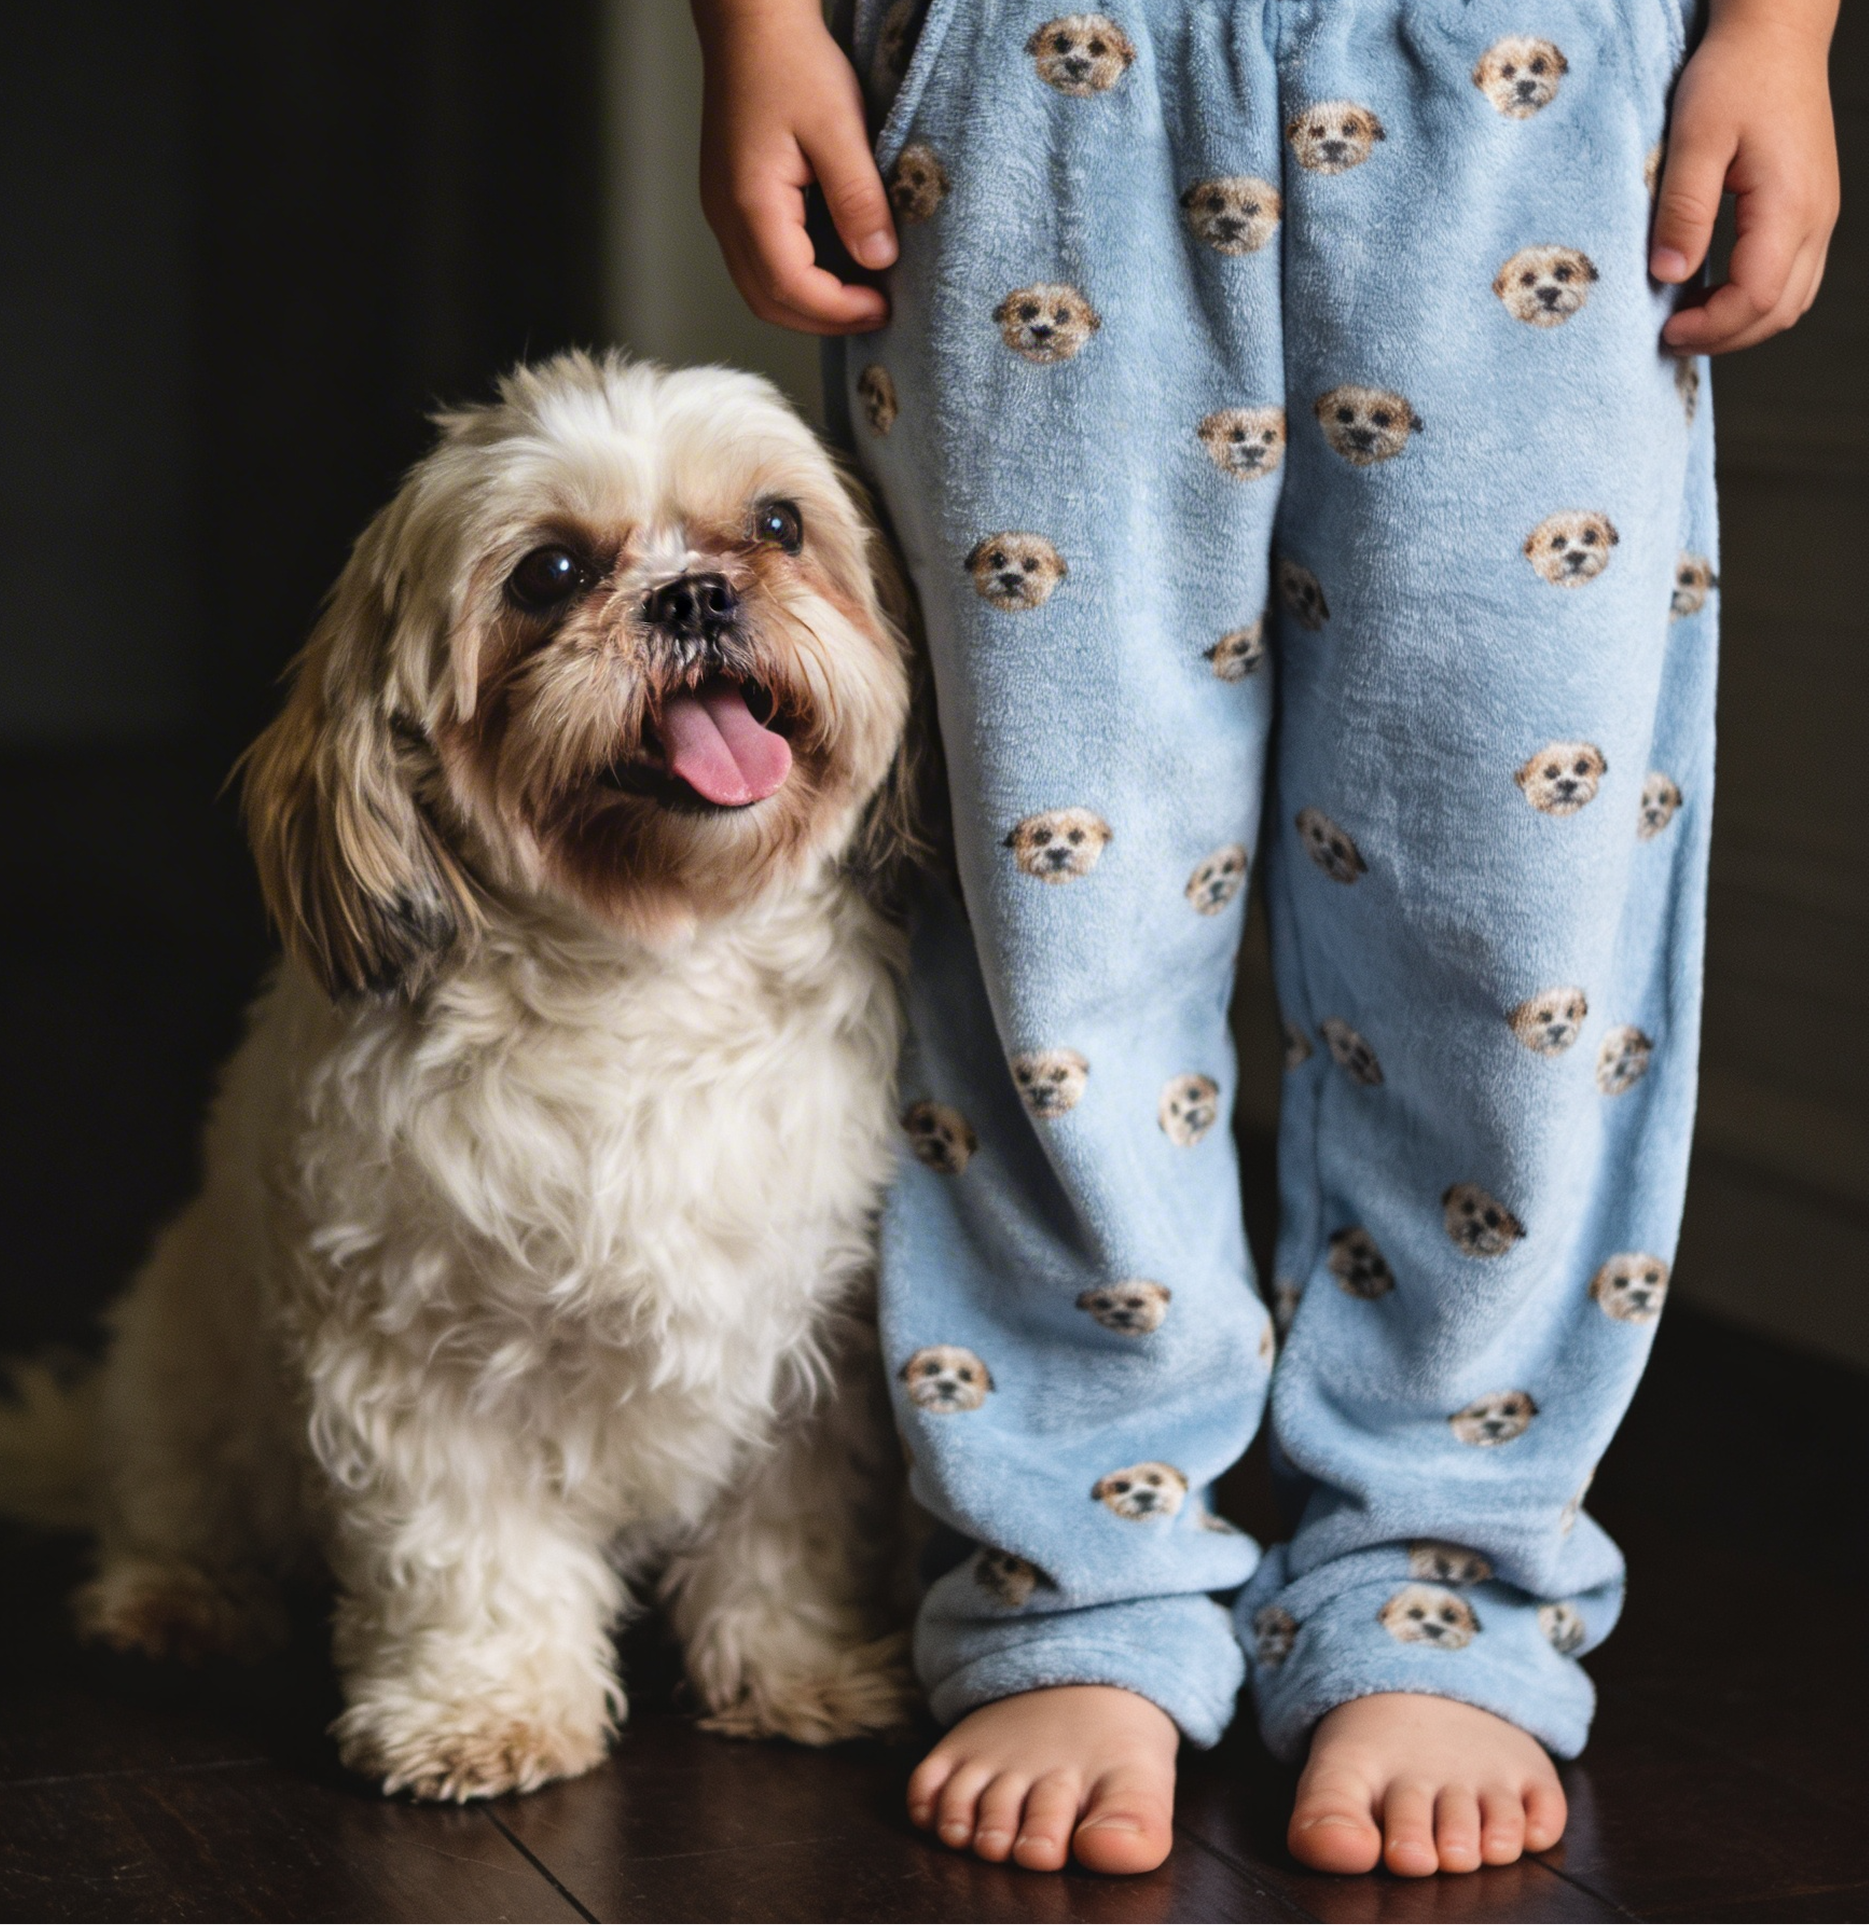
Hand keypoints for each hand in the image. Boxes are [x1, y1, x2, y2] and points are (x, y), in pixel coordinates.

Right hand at [693, 0, 896, 334]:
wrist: (751, 22)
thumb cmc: (791, 61)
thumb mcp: (839, 126)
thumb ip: (858, 198)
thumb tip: (879, 260)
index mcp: (751, 202)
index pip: (792, 286)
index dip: (839, 309)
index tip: (883, 307)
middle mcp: (726, 216)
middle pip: (769, 302)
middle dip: (824, 320)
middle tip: (876, 315)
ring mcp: (723, 211)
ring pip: (760, 289)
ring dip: (809, 306)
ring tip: (858, 299)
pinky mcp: (731, 201)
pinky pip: (758, 263)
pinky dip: (796, 282)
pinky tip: (833, 270)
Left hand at [1650, 0, 1839, 354]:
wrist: (1775, 34)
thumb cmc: (1735, 75)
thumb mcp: (1695, 139)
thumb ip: (1683, 209)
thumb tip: (1669, 274)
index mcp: (1789, 204)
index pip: (1755, 298)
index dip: (1710, 327)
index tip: (1666, 328)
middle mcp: (1816, 216)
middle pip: (1778, 312)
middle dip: (1724, 338)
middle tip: (1671, 337)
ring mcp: (1819, 215)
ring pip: (1791, 301)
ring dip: (1741, 324)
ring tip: (1688, 320)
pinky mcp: (1810, 209)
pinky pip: (1793, 277)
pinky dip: (1755, 300)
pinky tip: (1713, 292)